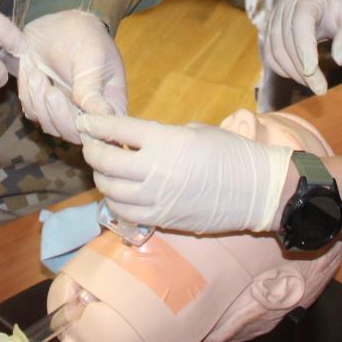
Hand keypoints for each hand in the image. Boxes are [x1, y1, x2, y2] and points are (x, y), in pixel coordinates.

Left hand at [18, 10, 126, 143]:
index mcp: (110, 104)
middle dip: (58, 115)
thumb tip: (101, 116)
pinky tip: (32, 71)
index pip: (104, 132)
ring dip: (39, 101)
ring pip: (49, 126)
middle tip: (50, 91)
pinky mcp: (42, 104)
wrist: (57, 21)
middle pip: (73, 135)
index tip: (77, 109)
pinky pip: (32, 112)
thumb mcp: (91, 57)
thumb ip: (92, 87)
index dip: (90, 129)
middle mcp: (88, 114)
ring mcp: (64, 111)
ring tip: (38, 73)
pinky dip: (29, 93)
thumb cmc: (84, 35)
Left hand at [78, 114, 293, 233]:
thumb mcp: (194, 131)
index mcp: (166, 141)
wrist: (255, 190)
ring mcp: (156, 199)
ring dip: (102, 177)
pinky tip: (119, 191)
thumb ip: (160, 136)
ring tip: (105, 168)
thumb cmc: (229, 153)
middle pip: (106, 161)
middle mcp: (155, 170)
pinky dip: (115, 200)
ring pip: (110, 190)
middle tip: (92, 145)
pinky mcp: (161, 220)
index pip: (117, 130)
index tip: (86, 121)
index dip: (96, 125)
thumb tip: (133, 140)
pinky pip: (125, 212)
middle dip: (93, 151)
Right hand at [262, 0, 341, 94]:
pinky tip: (298, 75)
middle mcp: (285, 4)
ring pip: (276, 50)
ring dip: (292, 72)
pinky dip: (282, 68)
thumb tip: (339, 60)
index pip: (300, 24)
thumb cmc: (341, 9)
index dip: (304, 49)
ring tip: (312, 83)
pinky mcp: (269, 29)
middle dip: (302, 69)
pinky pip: (270, 53)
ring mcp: (274, 16)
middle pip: (287, 41)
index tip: (313, 73)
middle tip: (319, 89)